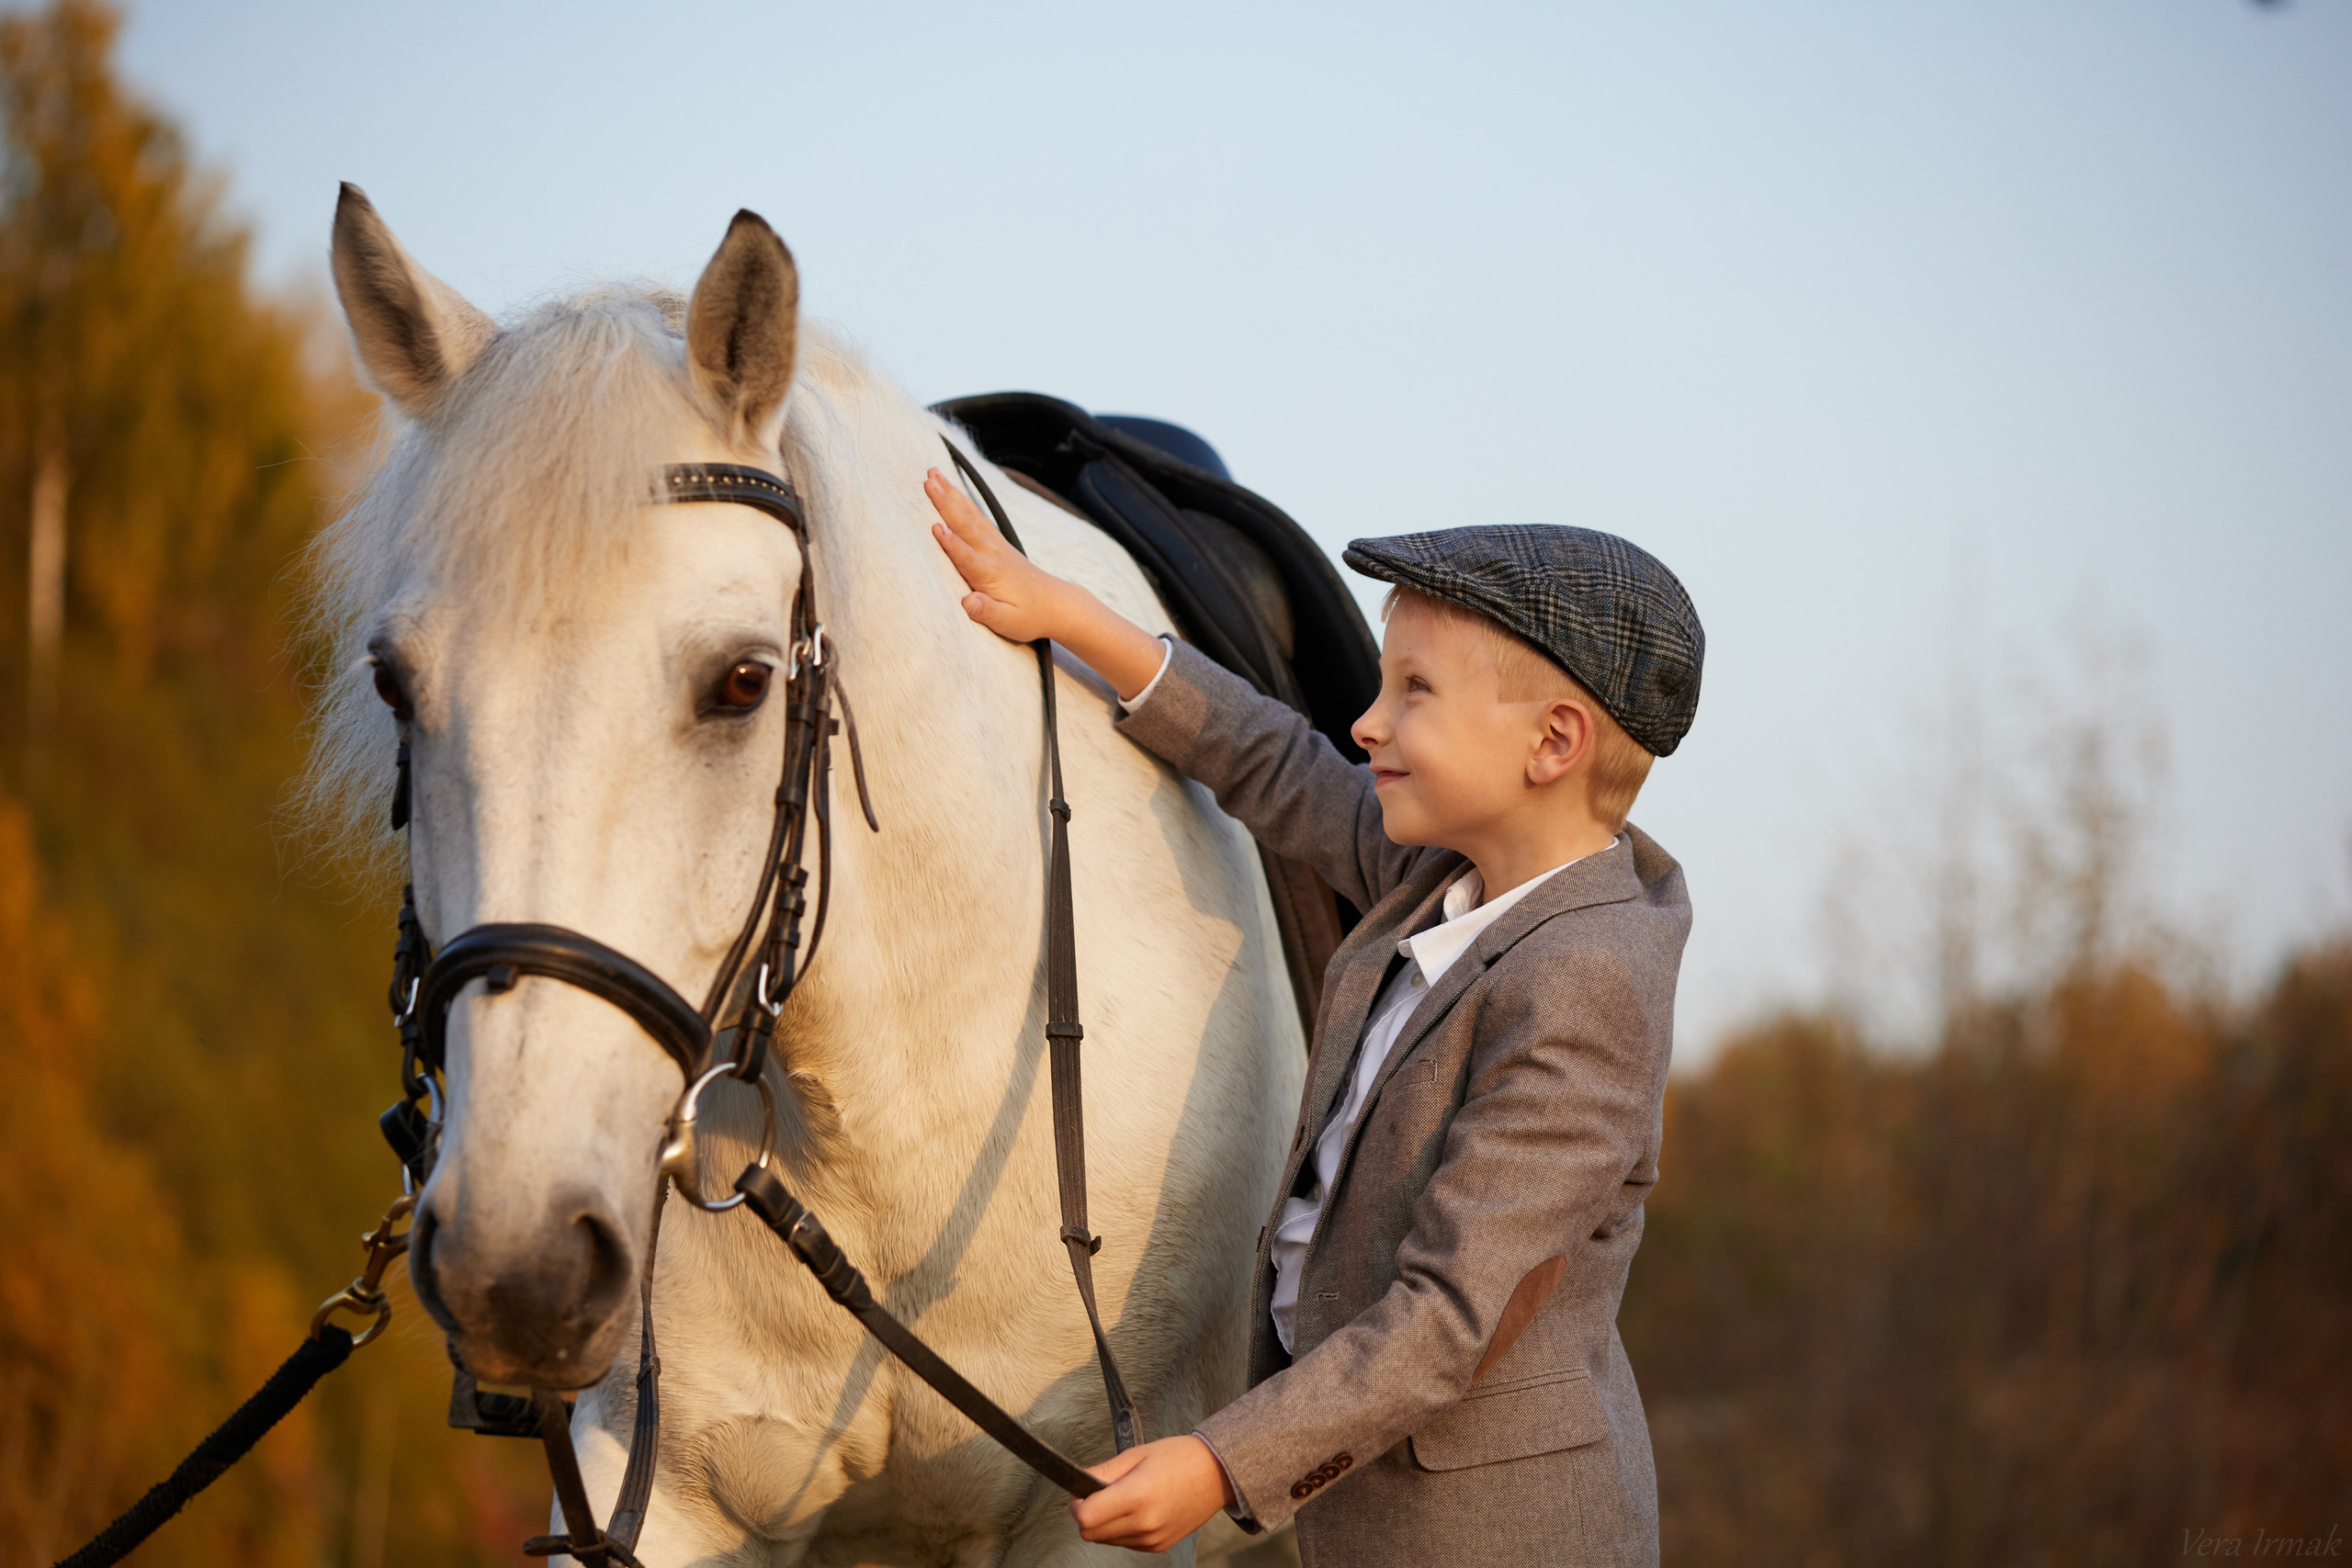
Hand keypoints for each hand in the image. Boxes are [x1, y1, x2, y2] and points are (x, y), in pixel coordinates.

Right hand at [922, 466, 1168, 699]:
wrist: (1056, 604)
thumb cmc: (1029, 617)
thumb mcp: (1008, 623)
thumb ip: (987, 612)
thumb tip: (968, 603)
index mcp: (990, 574)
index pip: (967, 556)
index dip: (951, 543)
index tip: (934, 526)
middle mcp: (992, 554)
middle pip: (965, 525)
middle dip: (945, 502)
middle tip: (927, 480)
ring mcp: (996, 545)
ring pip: (970, 514)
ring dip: (951, 493)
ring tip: (933, 473)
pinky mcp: (998, 542)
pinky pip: (977, 516)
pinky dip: (963, 501)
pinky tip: (953, 489)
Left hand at [1068, 1434, 1235, 1552]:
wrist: (1216, 1474)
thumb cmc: (1179, 1457)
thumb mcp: (1137, 1454)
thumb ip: (1103, 1472)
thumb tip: (1078, 1481)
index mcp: (1137, 1496)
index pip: (1085, 1517)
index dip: (1076, 1504)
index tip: (1080, 1492)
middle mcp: (1144, 1523)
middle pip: (1091, 1534)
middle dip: (1087, 1514)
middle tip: (1099, 1494)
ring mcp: (1152, 1538)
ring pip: (1106, 1540)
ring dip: (1105, 1523)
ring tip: (1124, 1498)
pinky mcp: (1158, 1545)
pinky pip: (1125, 1543)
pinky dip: (1122, 1529)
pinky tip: (1138, 1509)